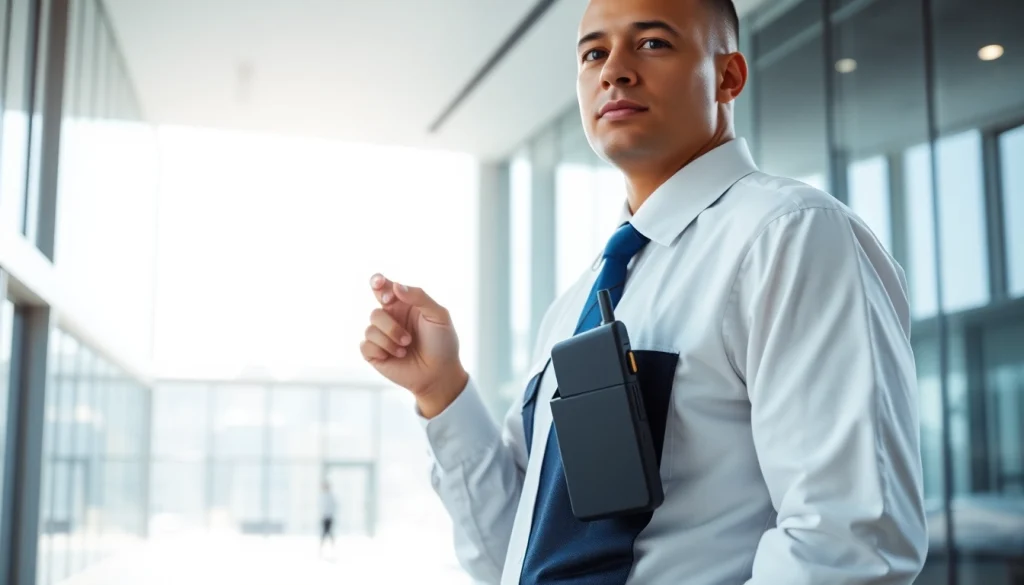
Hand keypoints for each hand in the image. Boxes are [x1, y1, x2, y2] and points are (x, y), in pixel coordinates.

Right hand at [360, 274, 468, 417]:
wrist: (440, 374)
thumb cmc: (442, 343)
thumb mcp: (438, 315)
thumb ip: (419, 297)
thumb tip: (395, 286)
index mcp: (403, 304)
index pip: (382, 287)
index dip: (377, 282)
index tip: (379, 283)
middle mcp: (390, 318)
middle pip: (376, 311)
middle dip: (391, 324)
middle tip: (408, 336)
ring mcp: (381, 336)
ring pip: (370, 328)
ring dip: (391, 339)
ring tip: (407, 347)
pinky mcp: (374, 354)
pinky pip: (365, 345)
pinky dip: (382, 350)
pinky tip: (397, 356)